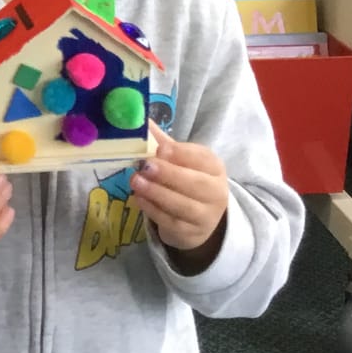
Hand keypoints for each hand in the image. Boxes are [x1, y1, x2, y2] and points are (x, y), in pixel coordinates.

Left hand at [131, 131, 229, 264]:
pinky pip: (171, 222)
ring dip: (157, 193)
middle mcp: (216, 191)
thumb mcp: (179, 161)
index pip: (202, 158)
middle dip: (170, 174)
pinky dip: (153, 210)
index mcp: (214, 167)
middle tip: (146, 166)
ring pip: (183, 205)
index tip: (161, 149)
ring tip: (136, 181)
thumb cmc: (186, 181)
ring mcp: (205, 215)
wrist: (199, 220)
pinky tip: (138, 199)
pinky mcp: (191, 233)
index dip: (182, 154)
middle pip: (196, 183)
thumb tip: (140, 119)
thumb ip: (162, 142)